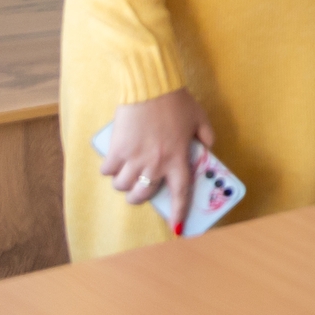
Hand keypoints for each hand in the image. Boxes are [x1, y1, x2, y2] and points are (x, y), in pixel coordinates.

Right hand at [100, 88, 213, 237]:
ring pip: (122, 186)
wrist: (150, 86)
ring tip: (127, 173)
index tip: (177, 228)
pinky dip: (109, 169)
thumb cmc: (176, 101)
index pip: (180, 193)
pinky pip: (107, 171)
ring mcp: (134, 157)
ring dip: (124, 183)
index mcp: (178, 158)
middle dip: (140, 198)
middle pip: (142, 195)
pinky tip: (114, 161)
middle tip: (141, 190)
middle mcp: (156, 163)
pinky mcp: (116, 149)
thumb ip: (206, 138)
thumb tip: (207, 150)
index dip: (178, 212)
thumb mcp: (200, 119)